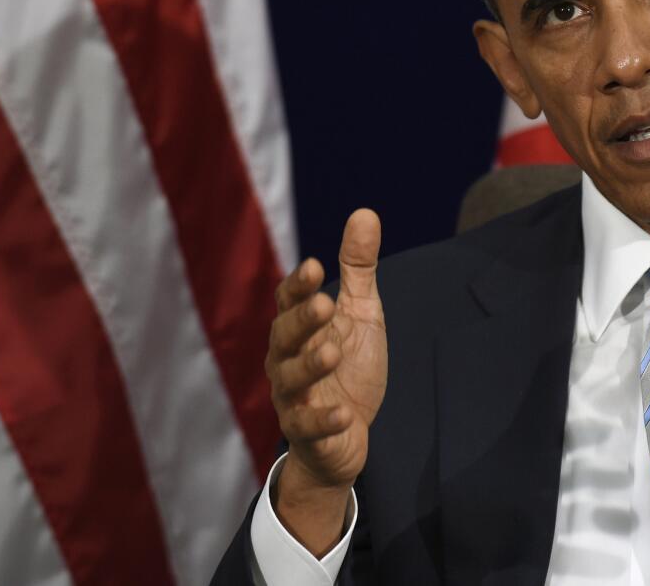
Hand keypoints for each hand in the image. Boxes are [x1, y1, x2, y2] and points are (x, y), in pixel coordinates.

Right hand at [265, 209, 387, 553]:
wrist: (345, 437)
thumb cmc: (348, 367)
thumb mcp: (359, 314)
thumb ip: (359, 268)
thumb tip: (365, 212)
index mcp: (299, 328)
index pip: (289, 301)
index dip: (300, 285)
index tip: (317, 267)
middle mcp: (287, 359)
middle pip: (285, 336)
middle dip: (302, 320)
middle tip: (324, 304)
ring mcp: (293, 397)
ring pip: (291, 380)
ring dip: (310, 365)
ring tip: (332, 351)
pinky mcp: (306, 433)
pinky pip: (309, 427)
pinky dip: (324, 419)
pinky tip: (343, 413)